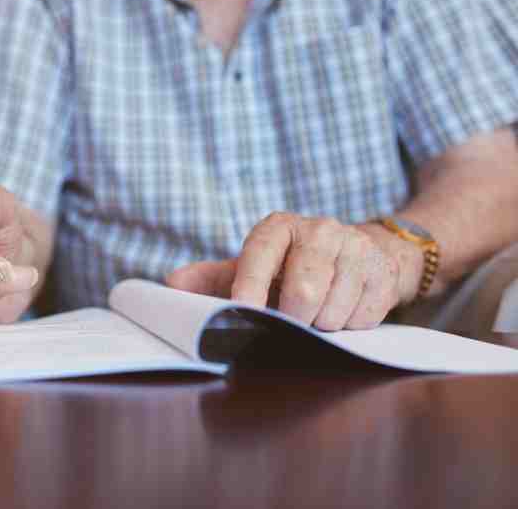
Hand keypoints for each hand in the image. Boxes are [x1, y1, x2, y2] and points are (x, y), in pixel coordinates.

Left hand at [166, 213, 401, 330]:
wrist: (361, 252)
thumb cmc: (292, 266)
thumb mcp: (253, 267)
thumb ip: (211, 278)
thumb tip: (170, 286)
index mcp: (278, 227)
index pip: (260, 253)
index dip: (250, 284)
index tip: (242, 309)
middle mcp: (319, 230)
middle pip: (303, 290)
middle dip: (293, 317)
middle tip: (290, 320)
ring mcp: (356, 249)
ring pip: (333, 310)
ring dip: (322, 325)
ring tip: (317, 313)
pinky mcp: (383, 272)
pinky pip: (362, 318)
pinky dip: (349, 326)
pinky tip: (343, 309)